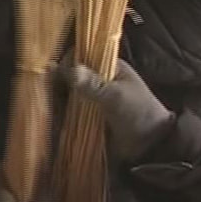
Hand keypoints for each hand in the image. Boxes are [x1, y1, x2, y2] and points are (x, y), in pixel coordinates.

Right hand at [58, 59, 172, 161]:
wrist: (151, 145)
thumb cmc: (138, 113)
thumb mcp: (117, 96)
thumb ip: (93, 84)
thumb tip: (69, 69)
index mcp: (108, 66)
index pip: (81, 56)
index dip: (68, 61)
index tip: (56, 73)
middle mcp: (97, 79)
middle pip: (70, 74)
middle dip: (59, 81)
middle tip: (49, 91)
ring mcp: (92, 98)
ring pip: (67, 92)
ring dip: (58, 98)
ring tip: (49, 104)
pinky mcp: (87, 116)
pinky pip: (69, 110)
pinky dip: (61, 111)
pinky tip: (52, 115)